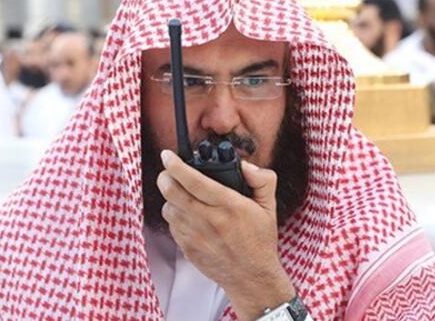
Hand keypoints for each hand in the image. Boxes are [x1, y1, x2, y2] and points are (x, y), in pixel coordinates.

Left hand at [158, 150, 294, 320]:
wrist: (252, 279)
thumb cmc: (260, 240)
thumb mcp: (269, 206)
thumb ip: (261, 179)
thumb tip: (244, 165)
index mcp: (229, 206)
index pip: (193, 181)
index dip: (176, 165)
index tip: (168, 155)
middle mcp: (208, 220)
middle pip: (171, 192)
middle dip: (165, 176)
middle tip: (168, 170)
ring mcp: (195, 236)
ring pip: (168, 208)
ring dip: (170, 197)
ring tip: (181, 194)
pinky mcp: (187, 249)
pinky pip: (172, 226)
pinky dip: (175, 216)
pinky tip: (188, 214)